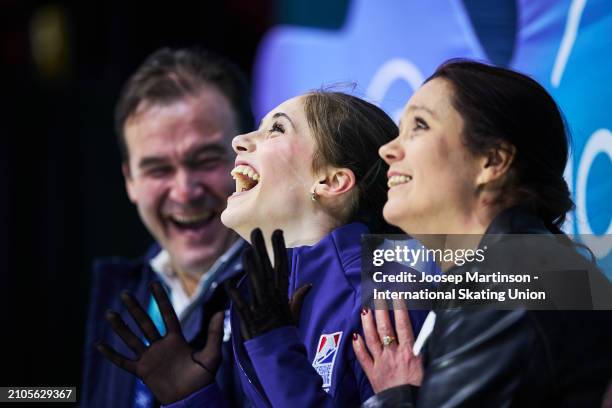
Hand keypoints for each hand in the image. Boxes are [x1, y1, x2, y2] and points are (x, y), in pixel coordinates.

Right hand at [96, 282, 223, 404]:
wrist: (192, 398)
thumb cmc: (203, 378)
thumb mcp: (211, 355)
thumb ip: (215, 334)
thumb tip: (221, 311)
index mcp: (176, 339)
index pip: (167, 314)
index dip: (161, 299)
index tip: (154, 284)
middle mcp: (161, 345)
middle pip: (145, 323)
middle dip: (135, 309)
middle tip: (125, 294)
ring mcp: (150, 357)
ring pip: (132, 339)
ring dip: (121, 327)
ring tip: (110, 313)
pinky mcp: (142, 371)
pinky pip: (124, 362)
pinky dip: (111, 354)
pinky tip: (99, 344)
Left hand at [225, 228, 310, 339]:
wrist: (280, 355)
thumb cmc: (285, 334)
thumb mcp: (293, 314)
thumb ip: (297, 298)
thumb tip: (308, 284)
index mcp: (282, 295)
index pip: (282, 267)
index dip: (279, 249)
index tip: (277, 232)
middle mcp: (272, 298)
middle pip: (266, 269)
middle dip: (262, 249)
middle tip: (256, 231)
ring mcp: (261, 308)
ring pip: (255, 283)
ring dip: (250, 266)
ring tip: (246, 249)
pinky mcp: (250, 320)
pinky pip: (242, 305)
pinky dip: (236, 295)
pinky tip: (229, 283)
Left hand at [352, 300, 422, 392]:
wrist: (407, 405)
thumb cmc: (419, 387)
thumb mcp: (426, 365)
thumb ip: (423, 348)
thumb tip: (428, 333)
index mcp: (409, 351)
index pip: (403, 325)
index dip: (400, 308)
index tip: (396, 295)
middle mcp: (393, 353)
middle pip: (385, 327)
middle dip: (381, 310)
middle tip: (377, 296)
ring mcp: (380, 362)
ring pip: (371, 338)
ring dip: (367, 323)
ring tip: (365, 309)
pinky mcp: (372, 373)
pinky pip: (362, 357)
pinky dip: (357, 346)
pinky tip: (354, 335)